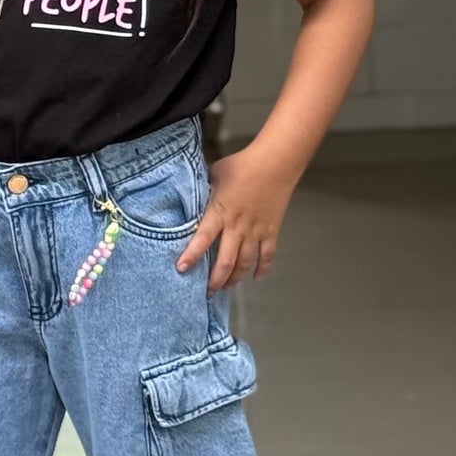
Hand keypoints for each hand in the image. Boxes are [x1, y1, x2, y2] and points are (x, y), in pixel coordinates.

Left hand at [176, 146, 296, 291]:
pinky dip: (262, 269)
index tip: (181, 269)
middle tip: (207, 292)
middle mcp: (237, 227)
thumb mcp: (214, 175)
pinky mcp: (271, 231)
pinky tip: (256, 278)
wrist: (275, 163)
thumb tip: (191, 195)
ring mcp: (255, 231)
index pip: (202, 239)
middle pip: (225, 261)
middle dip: (215, 280)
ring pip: (245, 263)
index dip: (192, 255)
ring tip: (227, 287)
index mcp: (220, 213)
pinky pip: (267, 255)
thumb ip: (203, 189)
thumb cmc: (241, 165)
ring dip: (235, 278)